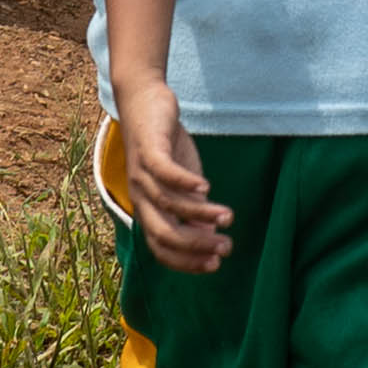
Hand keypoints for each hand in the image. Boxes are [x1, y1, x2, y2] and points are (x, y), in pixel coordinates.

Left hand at [114, 81, 234, 271]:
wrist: (145, 102)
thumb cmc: (166, 146)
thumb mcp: (183, 182)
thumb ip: (192, 208)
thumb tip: (209, 234)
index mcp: (147, 210)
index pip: (160, 249)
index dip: (186, 261)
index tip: (215, 265)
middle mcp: (140, 197)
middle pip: (163, 233)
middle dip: (195, 245)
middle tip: (225, 247)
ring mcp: (141, 174)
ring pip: (168, 203)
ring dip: (200, 213)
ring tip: (228, 216)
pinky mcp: (148, 149)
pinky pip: (163, 171)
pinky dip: (184, 182)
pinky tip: (207, 186)